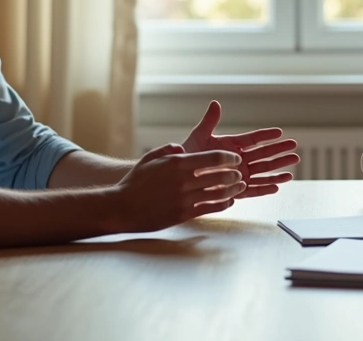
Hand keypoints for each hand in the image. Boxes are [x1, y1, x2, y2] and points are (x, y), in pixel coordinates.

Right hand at [114, 143, 246, 231]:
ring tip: (240, 187)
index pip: (214, 158)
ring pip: (219, 193)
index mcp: (177, 163)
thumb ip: (169, 149)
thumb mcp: (150, 158)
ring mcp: (185, 198)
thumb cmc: (135, 182)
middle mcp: (184, 180)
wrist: (122, 207)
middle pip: (221, 176)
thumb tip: (183, 149)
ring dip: (233, 190)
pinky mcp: (184, 214)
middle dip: (234, 174)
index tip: (235, 158)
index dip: (229, 158)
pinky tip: (229, 201)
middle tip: (240, 173)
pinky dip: (223, 204)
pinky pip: (211, 208)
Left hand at [182, 100, 299, 199]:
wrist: (178, 175)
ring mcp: (238, 175)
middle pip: (263, 155)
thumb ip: (210, 121)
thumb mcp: (199, 136)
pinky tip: (278, 186)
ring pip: (262, 172)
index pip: (253, 139)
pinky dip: (264, 188)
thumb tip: (215, 103)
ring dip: (278, 169)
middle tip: (294, 147)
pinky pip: (252, 190)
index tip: (280, 132)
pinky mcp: (234, 190)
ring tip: (293, 166)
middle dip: (279, 152)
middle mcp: (238, 160)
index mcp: (232, 145)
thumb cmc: (187, 154)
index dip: (266, 136)